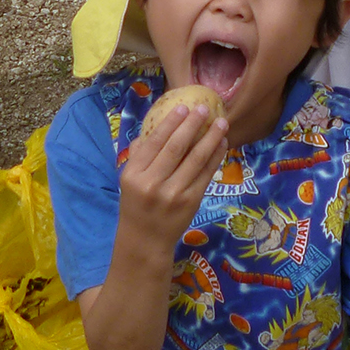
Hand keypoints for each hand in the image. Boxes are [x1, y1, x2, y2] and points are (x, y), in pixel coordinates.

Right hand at [119, 101, 228, 258]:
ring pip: (196, 159)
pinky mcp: (191, 202)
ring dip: (211, 138)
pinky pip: (207, 174)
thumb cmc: (136, 205)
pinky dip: (216, 157)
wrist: (144, 242)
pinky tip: (222, 144)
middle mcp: (153, 183)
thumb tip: (154, 125)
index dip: (170, 123)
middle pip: (176, 147)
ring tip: (222, 123)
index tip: (183, 106)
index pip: (154, 142)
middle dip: (192, 125)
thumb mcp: (128, 180)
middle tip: (204, 108)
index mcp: (134, 175)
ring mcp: (174, 194)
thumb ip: (138, 154)